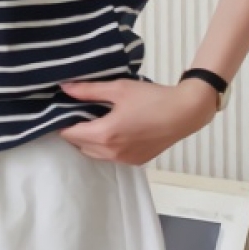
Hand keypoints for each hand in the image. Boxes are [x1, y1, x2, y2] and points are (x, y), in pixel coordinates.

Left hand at [57, 76, 219, 163]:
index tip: (64, 110)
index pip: (70, 134)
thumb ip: (89, 90)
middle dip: (74, 131)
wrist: (185, 113)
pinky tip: (111, 131)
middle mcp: (111, 152)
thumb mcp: (118, 89)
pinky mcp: (135, 162)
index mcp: (104, 134)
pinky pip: (109, 157)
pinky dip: (104, 147)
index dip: (63, 122)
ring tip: (93, 122)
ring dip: (88, 141)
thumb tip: (64, 87)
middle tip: (78, 114)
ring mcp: (124, 160)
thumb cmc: (152, 98)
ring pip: (93, 154)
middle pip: (79, 146)